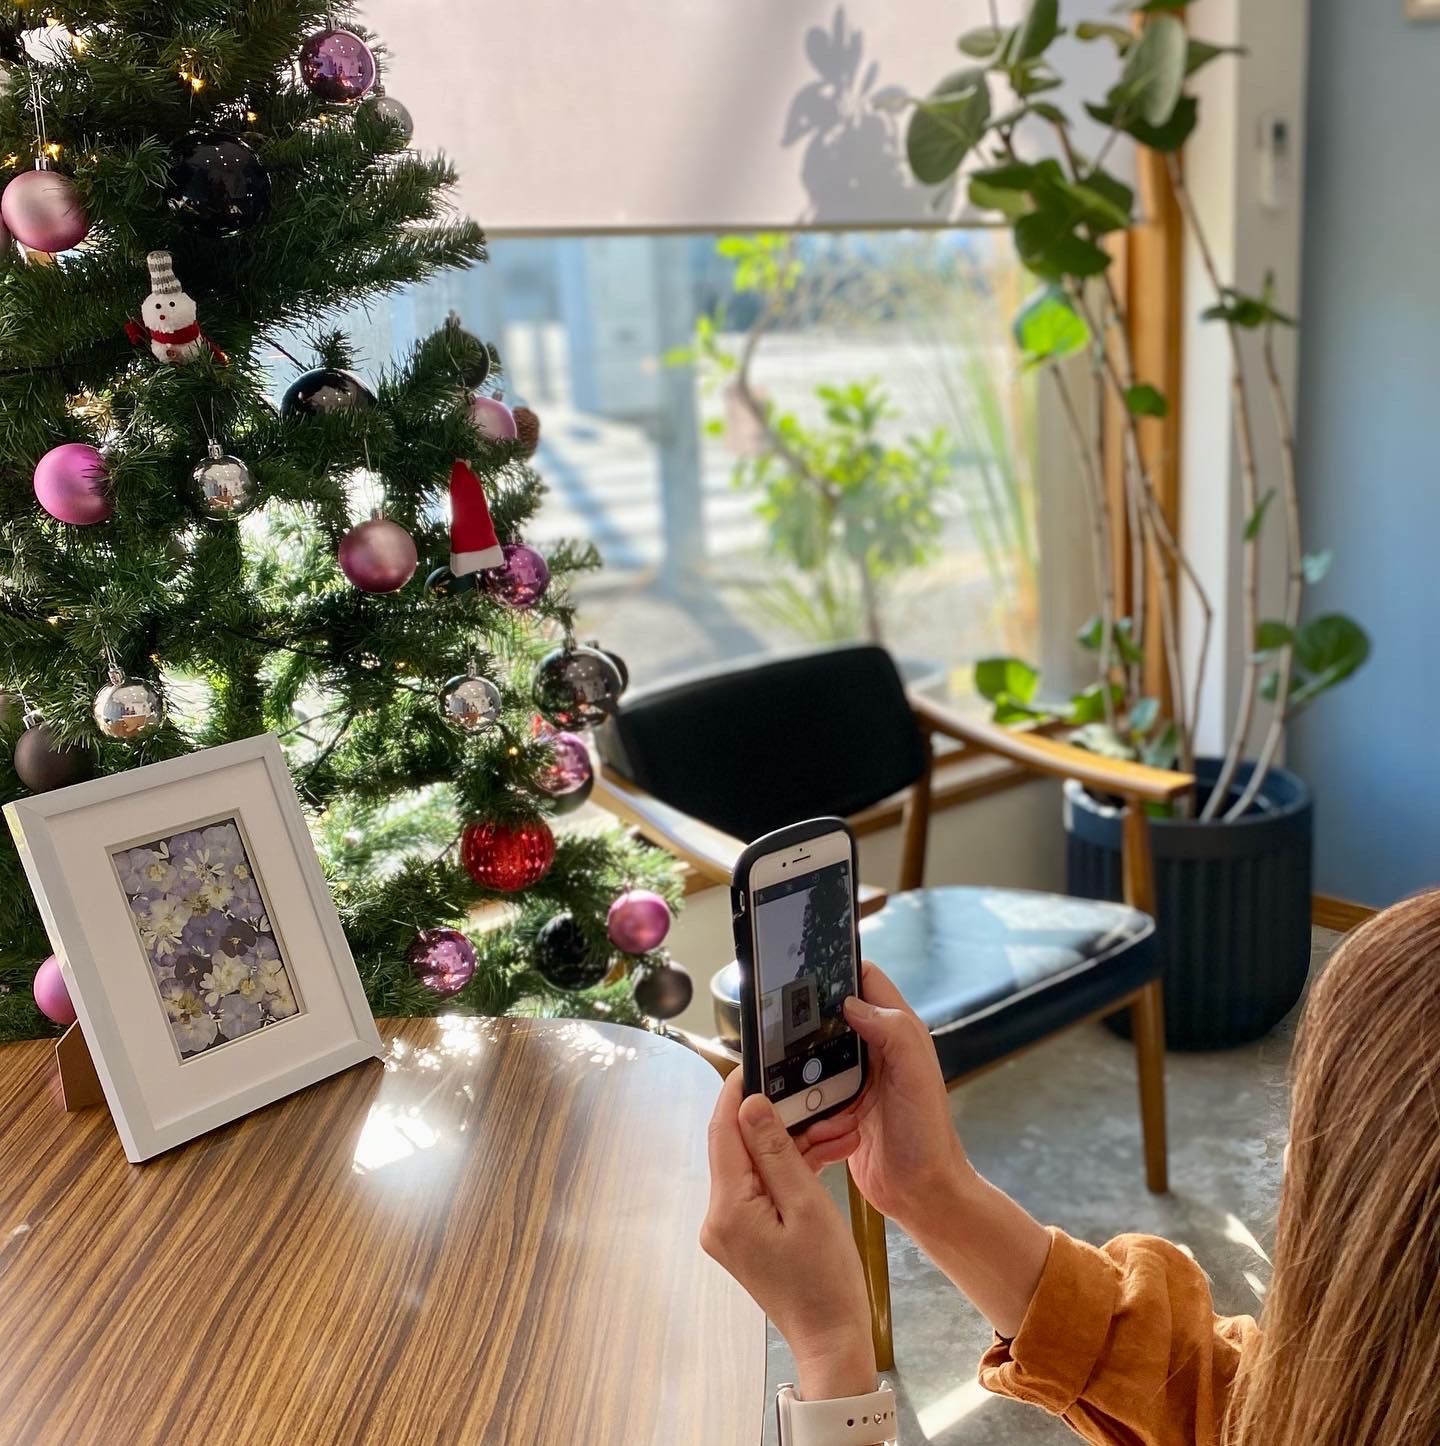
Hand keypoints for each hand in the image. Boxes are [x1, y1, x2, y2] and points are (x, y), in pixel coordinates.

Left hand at [701, 1069, 875, 1400]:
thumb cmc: (825, 1278)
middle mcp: (717, 1217)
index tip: (757, 1061)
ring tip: (833, 1126)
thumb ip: (776, 1151)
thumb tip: (749, 1103)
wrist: (832, 1340)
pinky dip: (786, 1171)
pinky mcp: (745, 1235)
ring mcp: (729, 1229)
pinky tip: (821, 1154)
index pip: (722, 1131)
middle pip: (738, 1147)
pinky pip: (761, 1188)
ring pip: (753, 1166)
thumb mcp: (807, 1205)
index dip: (737, 1092)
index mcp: (728, 1208)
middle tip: (812, 1096)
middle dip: (774, 1118)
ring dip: (787, 1145)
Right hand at [796, 961, 973, 1239]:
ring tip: (788, 1069)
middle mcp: (875, 1050)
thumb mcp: (916, 1076)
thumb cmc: (928, 1135)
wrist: (922, 1195)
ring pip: (815, 1052)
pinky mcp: (839, 1106)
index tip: (804, 963)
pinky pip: (809, 1089)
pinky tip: (798, 1107)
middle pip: (832, 1014)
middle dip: (807, 1016)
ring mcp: (856, 1078)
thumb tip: (852, 1002)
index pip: (865, 980)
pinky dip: (802, 1096)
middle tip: (777, 1016)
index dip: (838, 967)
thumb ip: (893, 1032)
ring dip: (802, 1063)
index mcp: (898, 1032)